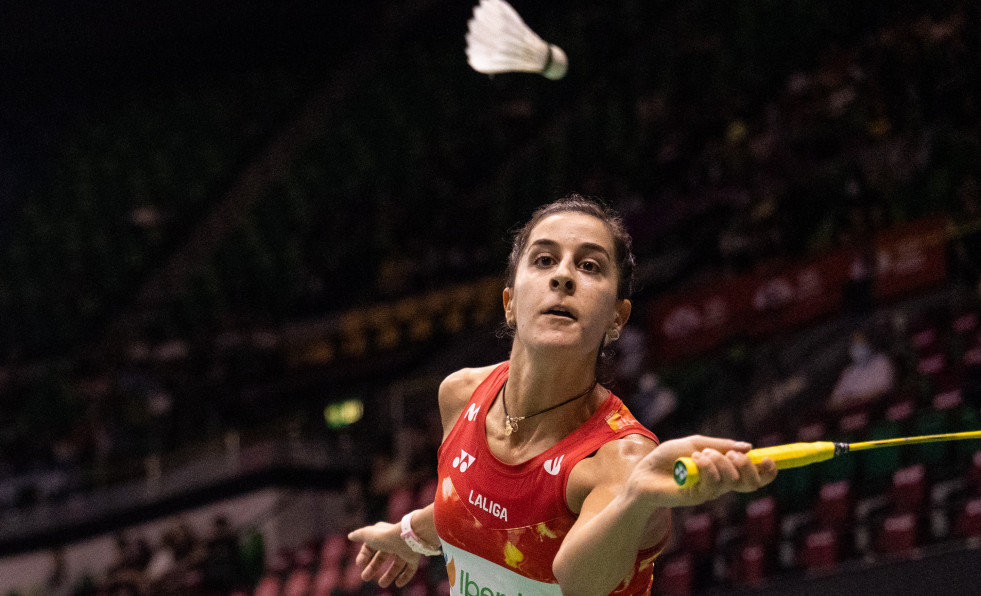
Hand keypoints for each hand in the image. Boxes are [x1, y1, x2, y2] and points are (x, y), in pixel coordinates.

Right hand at [347, 521, 420, 587]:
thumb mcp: (368, 535)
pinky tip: (398, 584)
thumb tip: (350, 536)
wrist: (407, 538)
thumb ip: (358, 535)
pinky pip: (410, 569)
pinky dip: (405, 577)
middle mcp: (393, 542)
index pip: (371, 546)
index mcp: (382, 535)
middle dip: (373, 568)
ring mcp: (404, 549)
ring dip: (389, 575)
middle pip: (382, 557)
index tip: (359, 564)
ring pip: (396, 564)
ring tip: (382, 584)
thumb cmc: (385, 536)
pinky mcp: (413, 557)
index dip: (364, 555)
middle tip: (365, 578)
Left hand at [626, 435, 776, 507]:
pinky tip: (694, 459)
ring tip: (701, 454)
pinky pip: (713, 483)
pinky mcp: (697, 497)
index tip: (770, 458)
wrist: (642, 472)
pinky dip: (708, 466)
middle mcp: (720, 483)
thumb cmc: (666, 458)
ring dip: (721, 461)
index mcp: (723, 471)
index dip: (767, 471)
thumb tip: (749, 447)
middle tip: (734, 455)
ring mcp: (709, 492)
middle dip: (749, 467)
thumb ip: (720, 445)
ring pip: (732, 480)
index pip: (753, 476)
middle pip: (750, 483)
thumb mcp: (694, 443)